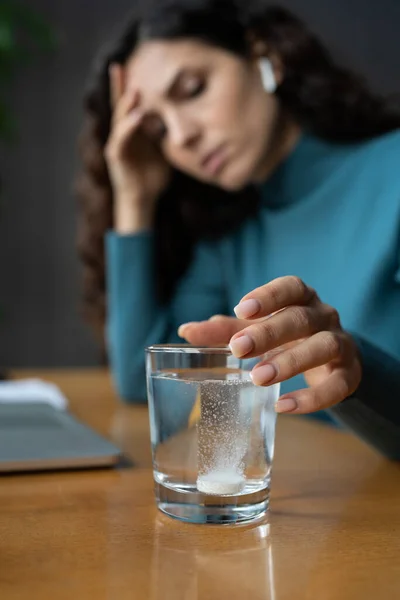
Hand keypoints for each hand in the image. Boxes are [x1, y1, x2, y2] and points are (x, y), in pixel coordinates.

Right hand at [104, 64, 170, 226]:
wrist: (144, 199)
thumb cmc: (153, 176)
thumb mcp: (164, 151)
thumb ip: (167, 135)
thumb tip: (187, 122)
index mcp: (133, 131)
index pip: (129, 105)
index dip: (127, 87)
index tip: (128, 66)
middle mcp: (122, 134)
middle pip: (119, 106)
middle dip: (119, 86)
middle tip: (119, 66)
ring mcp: (117, 144)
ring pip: (119, 119)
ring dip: (126, 105)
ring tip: (135, 90)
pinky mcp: (115, 156)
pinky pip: (121, 138)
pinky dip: (128, 127)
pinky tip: (137, 117)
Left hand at [178, 276, 361, 414]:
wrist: (333, 360)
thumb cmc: (289, 338)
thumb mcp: (258, 330)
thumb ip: (225, 330)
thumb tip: (186, 331)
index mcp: (302, 300)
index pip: (291, 287)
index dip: (268, 296)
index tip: (241, 309)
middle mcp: (324, 316)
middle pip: (301, 319)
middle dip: (269, 333)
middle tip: (238, 349)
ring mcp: (341, 344)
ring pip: (323, 347)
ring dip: (290, 361)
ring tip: (258, 377)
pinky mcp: (350, 375)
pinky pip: (338, 386)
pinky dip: (312, 398)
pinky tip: (284, 406)